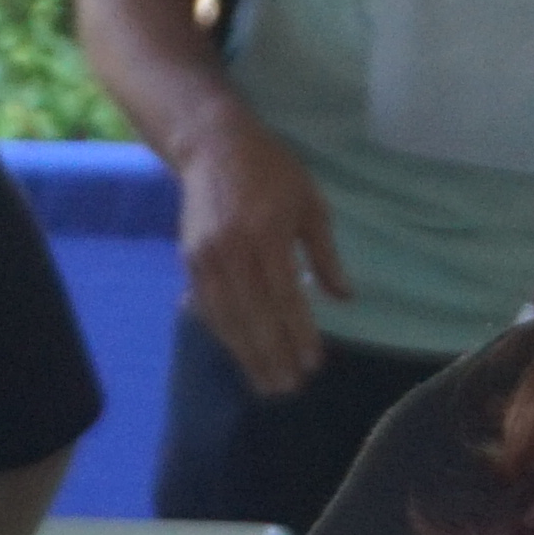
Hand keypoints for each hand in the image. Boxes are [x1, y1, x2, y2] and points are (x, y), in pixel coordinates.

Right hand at [174, 107, 345, 400]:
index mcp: (266, 235)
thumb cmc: (271, 172)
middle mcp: (232, 251)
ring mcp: (206, 258)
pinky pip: (207, 308)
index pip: (284, 298)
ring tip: (266, 384)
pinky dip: (224, 335)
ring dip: (247, 356)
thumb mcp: (309, 204)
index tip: (313, 364)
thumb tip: (344, 299)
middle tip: (289, 388)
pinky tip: (239, 355)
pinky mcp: (189, 261)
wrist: (212, 146)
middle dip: (272, 356)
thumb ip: (325, 255)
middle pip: (253, 317)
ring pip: (227, 319)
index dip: (298, 334)